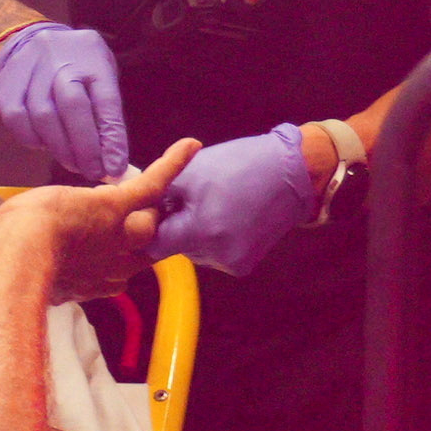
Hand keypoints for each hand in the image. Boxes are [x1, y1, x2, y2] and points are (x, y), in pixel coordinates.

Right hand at [0, 20, 130, 179]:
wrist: (31, 39)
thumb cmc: (77, 68)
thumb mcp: (100, 77)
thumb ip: (107, 116)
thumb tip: (113, 162)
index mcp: (92, 57)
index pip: (106, 99)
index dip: (112, 137)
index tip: (115, 168)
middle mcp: (61, 58)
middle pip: (72, 106)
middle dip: (84, 147)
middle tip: (93, 172)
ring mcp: (30, 69)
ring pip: (42, 116)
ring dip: (59, 148)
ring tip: (72, 163)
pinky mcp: (6, 83)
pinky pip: (16, 118)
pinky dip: (31, 139)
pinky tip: (43, 145)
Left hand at [0, 139, 198, 304]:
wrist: (18, 253)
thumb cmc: (9, 263)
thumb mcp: (26, 271)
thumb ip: (39, 269)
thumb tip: (26, 266)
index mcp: (87, 285)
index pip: (113, 276)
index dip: (115, 262)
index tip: (106, 254)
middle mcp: (112, 268)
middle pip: (144, 254)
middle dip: (146, 243)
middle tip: (151, 225)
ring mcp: (119, 237)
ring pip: (151, 223)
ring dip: (157, 208)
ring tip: (170, 194)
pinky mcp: (118, 205)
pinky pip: (152, 184)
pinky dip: (173, 164)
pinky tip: (190, 145)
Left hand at [144, 124, 326, 278]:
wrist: (291, 173)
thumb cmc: (238, 165)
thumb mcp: (192, 174)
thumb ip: (160, 197)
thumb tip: (139, 213)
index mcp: (200, 231)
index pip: (155, 245)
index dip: (154, 225)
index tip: (161, 209)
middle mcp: (216, 255)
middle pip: (176, 249)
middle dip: (177, 227)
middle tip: (192, 201)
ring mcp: (232, 263)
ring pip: (196, 253)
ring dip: (196, 233)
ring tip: (214, 206)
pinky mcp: (244, 266)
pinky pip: (215, 255)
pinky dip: (215, 240)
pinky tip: (229, 219)